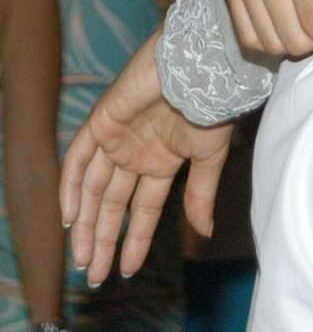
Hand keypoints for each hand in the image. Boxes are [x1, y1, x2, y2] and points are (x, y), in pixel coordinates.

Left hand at [59, 32, 232, 284]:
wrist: (201, 71)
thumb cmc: (212, 109)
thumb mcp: (209, 158)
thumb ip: (200, 195)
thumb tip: (204, 233)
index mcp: (164, 161)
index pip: (143, 208)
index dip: (135, 239)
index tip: (126, 269)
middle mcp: (137, 153)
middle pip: (112, 204)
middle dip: (104, 239)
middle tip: (95, 274)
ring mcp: (117, 138)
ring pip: (92, 188)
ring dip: (85, 222)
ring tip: (82, 255)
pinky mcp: (101, 121)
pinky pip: (77, 158)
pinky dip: (69, 186)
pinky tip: (69, 216)